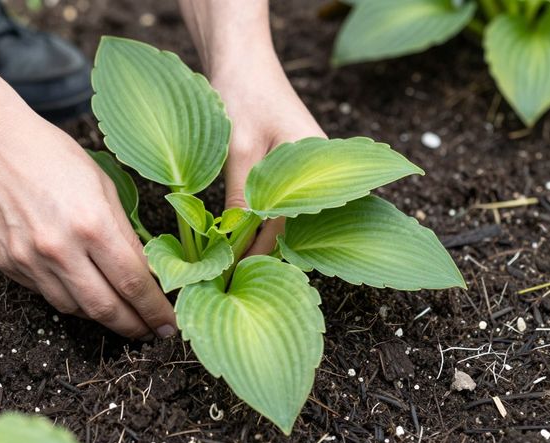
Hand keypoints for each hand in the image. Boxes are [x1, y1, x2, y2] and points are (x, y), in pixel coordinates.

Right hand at [0, 114, 175, 339]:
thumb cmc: (53, 155)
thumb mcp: (103, 185)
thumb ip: (125, 233)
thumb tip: (146, 273)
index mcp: (92, 225)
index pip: (134, 283)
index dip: (155, 310)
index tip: (169, 325)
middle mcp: (60, 249)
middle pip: (106, 308)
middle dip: (134, 326)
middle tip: (150, 332)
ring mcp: (30, 261)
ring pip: (75, 309)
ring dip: (102, 315)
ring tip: (119, 310)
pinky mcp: (8, 265)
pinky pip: (46, 294)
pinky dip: (69, 297)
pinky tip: (82, 288)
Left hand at [211, 51, 325, 255]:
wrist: (241, 58)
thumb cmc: (241, 95)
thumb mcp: (237, 149)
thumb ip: (241, 196)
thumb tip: (234, 242)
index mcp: (316, 167)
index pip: (287, 225)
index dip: (259, 253)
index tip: (233, 275)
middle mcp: (319, 171)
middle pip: (292, 224)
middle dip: (263, 251)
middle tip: (230, 277)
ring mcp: (305, 168)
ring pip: (284, 214)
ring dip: (260, 236)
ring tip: (232, 263)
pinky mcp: (289, 165)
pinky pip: (278, 199)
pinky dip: (259, 216)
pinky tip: (241, 233)